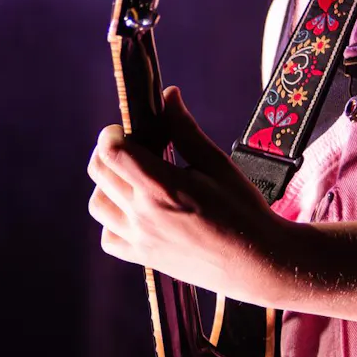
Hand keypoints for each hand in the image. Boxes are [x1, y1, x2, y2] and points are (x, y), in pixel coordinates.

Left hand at [87, 86, 291, 302]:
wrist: (258, 263)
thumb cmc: (243, 210)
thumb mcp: (217, 164)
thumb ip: (185, 130)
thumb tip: (168, 94)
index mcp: (162, 187)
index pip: (112, 152)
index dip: (112, 133)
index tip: (128, 129)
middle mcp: (144, 215)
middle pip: (99, 172)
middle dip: (110, 151)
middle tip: (135, 149)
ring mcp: (140, 240)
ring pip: (97, 204)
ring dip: (107, 185)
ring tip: (134, 179)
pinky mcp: (143, 258)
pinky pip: (108, 237)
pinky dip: (112, 221)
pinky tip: (135, 212)